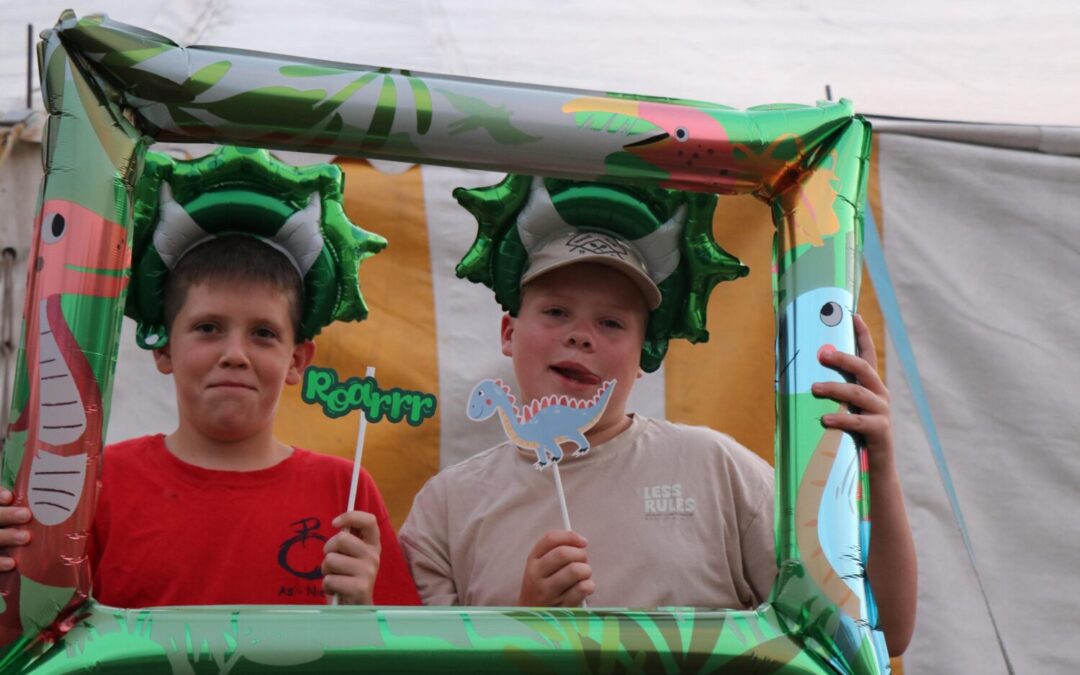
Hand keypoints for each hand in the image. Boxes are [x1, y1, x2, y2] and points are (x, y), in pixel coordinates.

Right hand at [0, 489, 31, 571]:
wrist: (5, 568)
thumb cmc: (28, 532)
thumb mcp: (30, 520)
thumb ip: (35, 510)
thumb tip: (62, 499)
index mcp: (2, 510)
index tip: (9, 497)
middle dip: (7, 515)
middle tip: (26, 515)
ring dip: (7, 537)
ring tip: (26, 538)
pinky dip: (0, 562)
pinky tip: (12, 563)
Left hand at [322, 510, 379, 604]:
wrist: (356, 608)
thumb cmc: (348, 577)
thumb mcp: (350, 555)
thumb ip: (348, 540)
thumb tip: (339, 524)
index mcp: (372, 544)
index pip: (369, 521)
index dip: (350, 517)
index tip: (334, 523)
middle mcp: (374, 556)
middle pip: (341, 539)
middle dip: (328, 550)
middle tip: (333, 562)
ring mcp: (368, 572)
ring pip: (331, 560)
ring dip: (326, 570)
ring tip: (335, 577)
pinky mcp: (360, 588)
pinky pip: (329, 579)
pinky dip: (327, 586)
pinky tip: (336, 590)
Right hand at [517, 530, 593, 606]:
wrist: (531, 618)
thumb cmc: (543, 587)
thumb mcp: (542, 567)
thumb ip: (557, 550)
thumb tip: (582, 542)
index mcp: (532, 561)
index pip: (551, 539)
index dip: (571, 537)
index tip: (583, 542)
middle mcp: (536, 576)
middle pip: (564, 553)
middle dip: (581, 554)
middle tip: (583, 561)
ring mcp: (547, 593)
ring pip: (575, 570)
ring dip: (586, 570)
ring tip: (584, 576)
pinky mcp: (560, 607)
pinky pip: (582, 589)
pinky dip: (589, 585)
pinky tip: (585, 588)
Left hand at [812, 314, 893, 466]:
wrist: (875, 470)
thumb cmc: (851, 435)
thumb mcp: (842, 409)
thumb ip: (830, 395)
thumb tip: (800, 379)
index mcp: (870, 386)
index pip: (868, 354)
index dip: (862, 334)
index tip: (853, 315)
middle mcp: (879, 394)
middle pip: (864, 368)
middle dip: (843, 358)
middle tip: (823, 353)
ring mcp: (881, 412)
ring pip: (858, 393)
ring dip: (835, 388)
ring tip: (814, 388)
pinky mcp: (880, 431)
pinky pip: (858, 421)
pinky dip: (841, 418)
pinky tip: (825, 419)